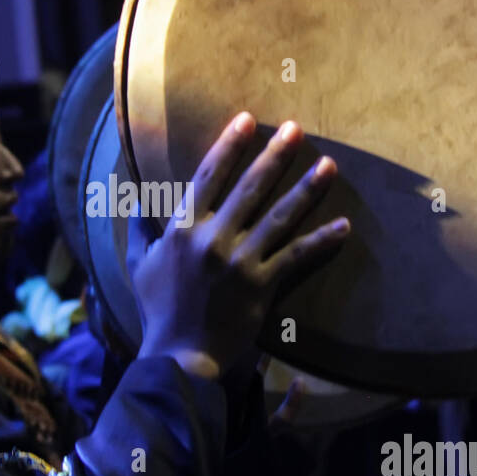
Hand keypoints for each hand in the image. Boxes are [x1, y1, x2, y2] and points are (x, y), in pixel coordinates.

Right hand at [132, 113, 348, 379]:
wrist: (180, 355)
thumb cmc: (158, 308)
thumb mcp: (140, 263)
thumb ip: (138, 227)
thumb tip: (132, 196)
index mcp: (183, 229)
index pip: (209, 176)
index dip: (229, 146)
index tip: (247, 120)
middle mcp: (213, 239)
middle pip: (250, 188)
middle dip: (274, 155)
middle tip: (296, 129)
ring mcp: (240, 262)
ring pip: (279, 216)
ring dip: (306, 188)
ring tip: (328, 164)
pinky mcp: (262, 286)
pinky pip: (296, 257)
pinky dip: (321, 241)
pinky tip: (344, 225)